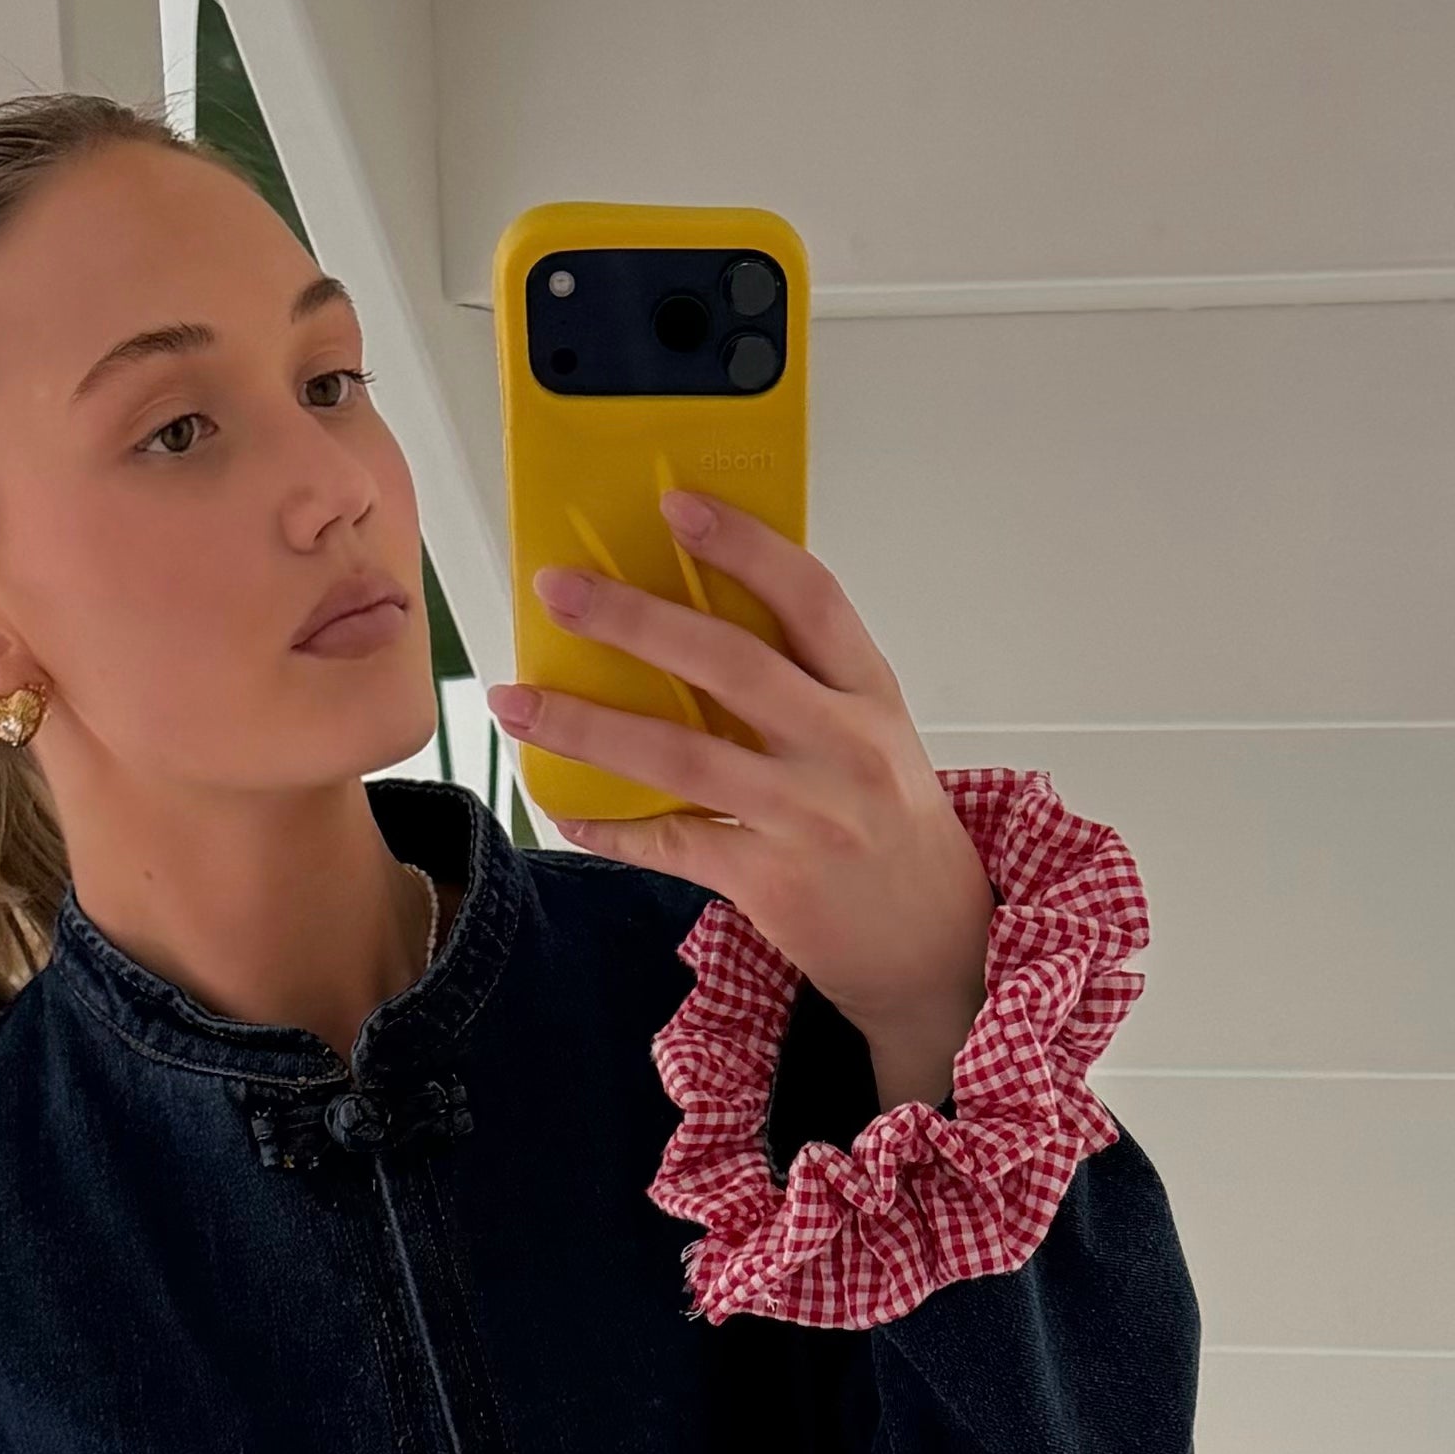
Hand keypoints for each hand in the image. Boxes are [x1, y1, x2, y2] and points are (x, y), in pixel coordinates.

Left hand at [491, 494, 991, 1107]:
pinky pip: (672, 844)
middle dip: (635, 620)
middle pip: (731, 665)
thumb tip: (687, 623)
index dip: (743, 546)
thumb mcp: (875, 738)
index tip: (677, 505)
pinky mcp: (772, 882)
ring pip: (682, 756)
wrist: (937, 948)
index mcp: (870, 696)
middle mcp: (843, 749)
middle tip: (560, 589)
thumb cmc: (892, 829)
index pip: (811, 599)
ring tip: (517, 700)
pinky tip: (563, 808)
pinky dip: (611, 828)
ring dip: (587, 725)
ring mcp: (808, 817)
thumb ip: (804, 683)